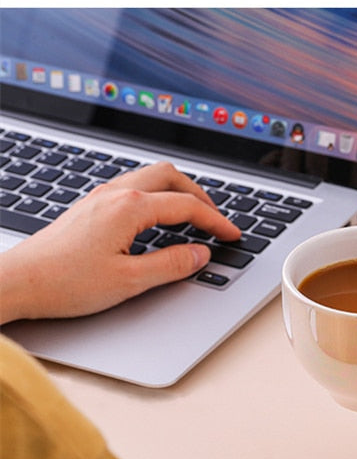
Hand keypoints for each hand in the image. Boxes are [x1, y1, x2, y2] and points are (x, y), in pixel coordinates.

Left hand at [0, 162, 240, 323]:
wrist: (17, 282)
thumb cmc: (64, 282)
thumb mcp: (129, 281)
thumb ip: (171, 265)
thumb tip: (200, 254)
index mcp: (130, 207)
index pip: (187, 206)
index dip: (216, 221)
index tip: (232, 235)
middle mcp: (115, 194)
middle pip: (171, 176)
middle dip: (201, 194)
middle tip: (216, 218)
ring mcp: (100, 197)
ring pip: (150, 176)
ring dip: (178, 190)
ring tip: (193, 214)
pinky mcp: (90, 207)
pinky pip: (133, 186)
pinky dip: (157, 195)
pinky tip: (157, 217)